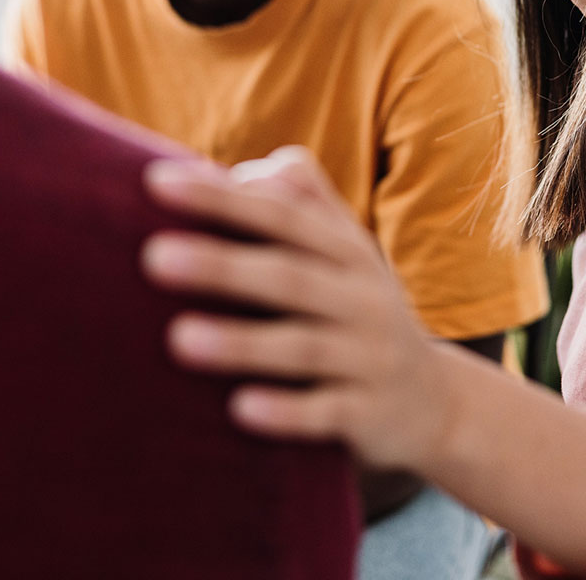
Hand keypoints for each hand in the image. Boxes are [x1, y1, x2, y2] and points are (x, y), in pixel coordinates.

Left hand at [141, 146, 451, 473]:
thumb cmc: (356, 304)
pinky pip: (326, 413)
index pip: (280, 213)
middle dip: (222, 265)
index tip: (155, 183)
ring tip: (177, 338)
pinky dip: (286, 411)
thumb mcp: (342, 247)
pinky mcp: (369, 414)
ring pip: (302, 347)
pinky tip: (238, 408)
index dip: (221, 197)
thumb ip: (296, 199)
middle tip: (152, 256)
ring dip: (241, 342)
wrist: (434, 399)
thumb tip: (228, 171)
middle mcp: (361, 296)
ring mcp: (368, 357)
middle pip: (288, 275)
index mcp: (345, 248)